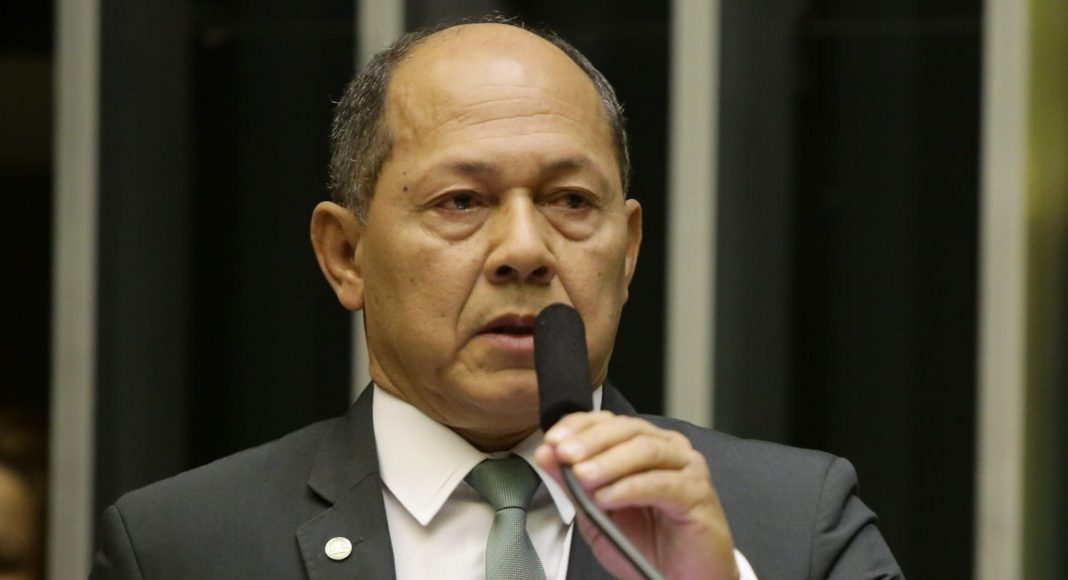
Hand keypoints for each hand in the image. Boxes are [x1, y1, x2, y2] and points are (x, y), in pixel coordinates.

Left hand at [535, 411, 738, 579]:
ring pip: (645, 450)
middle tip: (564, 455)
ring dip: (608, 462)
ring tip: (582, 476)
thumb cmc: (646, 544)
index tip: (552, 440)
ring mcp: (687, 468)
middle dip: (590, 441)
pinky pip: (661, 483)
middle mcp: (668, 449)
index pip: (608, 422)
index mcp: (643, 445)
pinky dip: (629, 488)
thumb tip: (546, 455)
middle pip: (627, 430)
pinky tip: (607, 497)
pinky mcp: (697, 494)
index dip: (579, 426)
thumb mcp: (597, 513)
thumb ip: (574, 484)